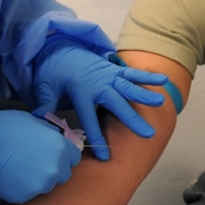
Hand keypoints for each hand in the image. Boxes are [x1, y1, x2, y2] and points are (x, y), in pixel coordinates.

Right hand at [0, 110, 81, 201]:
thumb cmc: (2, 128)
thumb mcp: (33, 120)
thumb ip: (50, 132)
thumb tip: (57, 137)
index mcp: (60, 147)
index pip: (75, 156)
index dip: (65, 154)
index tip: (56, 152)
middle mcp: (55, 168)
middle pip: (64, 173)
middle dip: (54, 167)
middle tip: (36, 160)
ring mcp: (41, 185)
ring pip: (48, 184)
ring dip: (40, 178)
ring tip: (22, 168)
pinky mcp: (25, 197)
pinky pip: (31, 192)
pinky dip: (24, 186)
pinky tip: (12, 176)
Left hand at [33, 42, 165, 159]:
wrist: (60, 47)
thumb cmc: (54, 72)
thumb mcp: (45, 87)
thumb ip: (45, 104)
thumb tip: (41, 121)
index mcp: (80, 91)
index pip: (89, 118)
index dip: (97, 137)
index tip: (106, 157)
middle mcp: (98, 83)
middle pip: (117, 104)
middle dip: (132, 120)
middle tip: (148, 134)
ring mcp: (108, 75)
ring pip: (129, 87)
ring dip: (145, 95)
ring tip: (161, 103)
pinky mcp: (114, 69)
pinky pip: (132, 73)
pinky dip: (147, 76)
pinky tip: (164, 80)